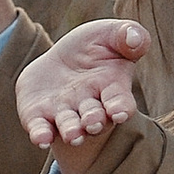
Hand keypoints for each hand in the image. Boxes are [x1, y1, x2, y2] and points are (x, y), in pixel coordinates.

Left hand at [16, 17, 151, 173]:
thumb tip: (134, 38)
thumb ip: (127, 34)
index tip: (119, 113)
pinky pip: (40, 127)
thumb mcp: (111, 34)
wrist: (63, 59)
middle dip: (93, 121)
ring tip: (72, 135)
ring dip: (71, 131)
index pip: (120, 102)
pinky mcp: (39, 115)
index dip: (121, 108)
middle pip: (94, 118)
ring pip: (69, 126)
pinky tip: (40, 139)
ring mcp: (64, 113)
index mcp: (112, 89)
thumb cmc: (95, 47)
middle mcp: (89, 106)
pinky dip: (41, 134)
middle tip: (91, 124)